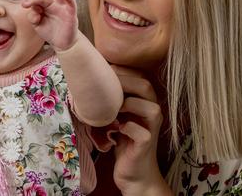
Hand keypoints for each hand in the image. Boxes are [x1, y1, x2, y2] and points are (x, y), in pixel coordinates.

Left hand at [21, 0, 77, 50]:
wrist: (61, 43)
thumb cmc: (50, 32)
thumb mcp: (37, 25)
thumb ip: (33, 17)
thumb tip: (34, 10)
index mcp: (44, 6)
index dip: (30, 0)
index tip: (24, 5)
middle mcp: (54, 4)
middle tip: (26, 4)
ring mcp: (63, 8)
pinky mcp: (71, 14)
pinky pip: (72, 4)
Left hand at [111, 65, 171, 195]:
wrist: (132, 172)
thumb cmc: (121, 139)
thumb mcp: (115, 114)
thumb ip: (110, 97)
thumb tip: (89, 75)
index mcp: (145, 100)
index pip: (139, 75)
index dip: (122, 70)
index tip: (101, 69)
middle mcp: (152, 111)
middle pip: (146, 86)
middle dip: (123, 81)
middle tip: (103, 85)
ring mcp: (152, 128)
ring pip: (152, 109)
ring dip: (129, 104)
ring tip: (113, 109)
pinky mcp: (147, 144)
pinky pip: (142, 133)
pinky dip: (129, 128)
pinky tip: (117, 128)